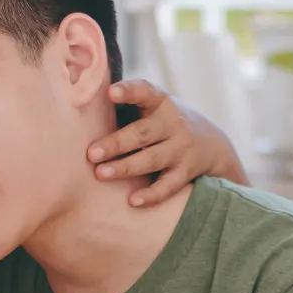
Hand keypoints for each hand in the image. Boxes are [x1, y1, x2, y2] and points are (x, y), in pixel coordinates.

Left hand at [89, 79, 249, 207]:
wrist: (213, 143)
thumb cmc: (164, 123)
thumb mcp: (154, 106)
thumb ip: (127, 105)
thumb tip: (78, 104)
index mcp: (161, 102)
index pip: (145, 91)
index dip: (128, 91)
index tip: (110, 92)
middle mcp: (173, 123)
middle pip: (142, 133)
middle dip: (116, 143)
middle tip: (91, 153)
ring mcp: (182, 149)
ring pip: (152, 159)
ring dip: (125, 167)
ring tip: (101, 174)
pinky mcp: (186, 172)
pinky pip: (168, 186)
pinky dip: (151, 195)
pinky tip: (133, 201)